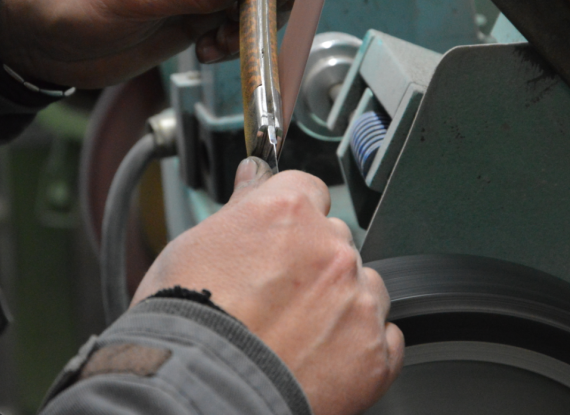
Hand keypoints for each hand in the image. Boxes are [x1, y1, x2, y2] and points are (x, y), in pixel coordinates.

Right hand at [133, 158, 403, 414]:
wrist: (199, 393)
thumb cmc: (185, 322)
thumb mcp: (195, 245)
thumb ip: (240, 206)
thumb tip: (254, 176)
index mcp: (289, 212)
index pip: (308, 190)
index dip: (291, 215)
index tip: (280, 235)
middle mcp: (331, 249)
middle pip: (336, 239)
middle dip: (313, 261)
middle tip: (277, 295)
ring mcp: (357, 301)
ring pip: (364, 286)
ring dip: (341, 302)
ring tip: (298, 332)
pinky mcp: (373, 352)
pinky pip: (383, 336)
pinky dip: (360, 345)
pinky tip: (323, 357)